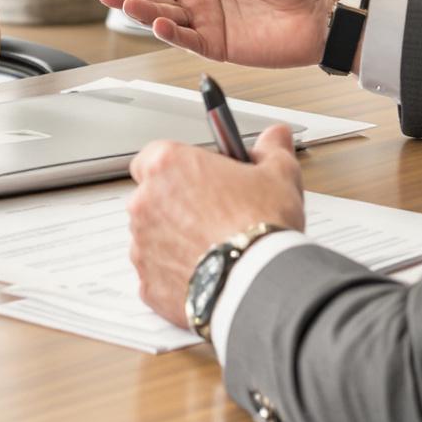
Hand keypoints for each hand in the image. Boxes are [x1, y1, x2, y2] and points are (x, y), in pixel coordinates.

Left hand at [127, 123, 303, 324]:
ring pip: (154, 239)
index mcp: (167, 165)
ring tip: (216, 249)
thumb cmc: (261, 226)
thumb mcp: (278, 174)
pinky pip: (158, 275)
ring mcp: (142, 246)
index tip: (201, 177)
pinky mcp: (148, 284)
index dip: (179, 168)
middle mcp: (145, 202)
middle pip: (153, 198)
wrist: (259, 282)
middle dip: (178, 206)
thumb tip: (276, 137)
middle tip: (215, 215)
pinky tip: (208, 274)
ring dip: (176, 242)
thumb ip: (271, 150)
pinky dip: (177, 276)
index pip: (154, 157)